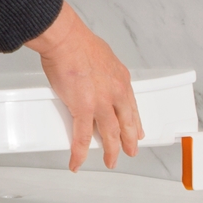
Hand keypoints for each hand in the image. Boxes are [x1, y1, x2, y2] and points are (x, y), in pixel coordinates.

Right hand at [25, 2, 143, 171]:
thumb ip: (103, 74)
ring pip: (110, 135)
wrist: (66, 40)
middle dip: (129, 141)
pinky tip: (78, 162)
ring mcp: (101, 103)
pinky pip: (82, 138)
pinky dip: (79, 153)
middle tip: (130, 151)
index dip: (135, 123)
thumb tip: (96, 79)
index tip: (137, 133)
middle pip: (126, 124)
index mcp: (121, 80)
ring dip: (110, 151)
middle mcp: (115, 93)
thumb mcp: (103, 57)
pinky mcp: (83, 110)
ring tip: (110, 161)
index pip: (131, 107)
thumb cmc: (78, 44)